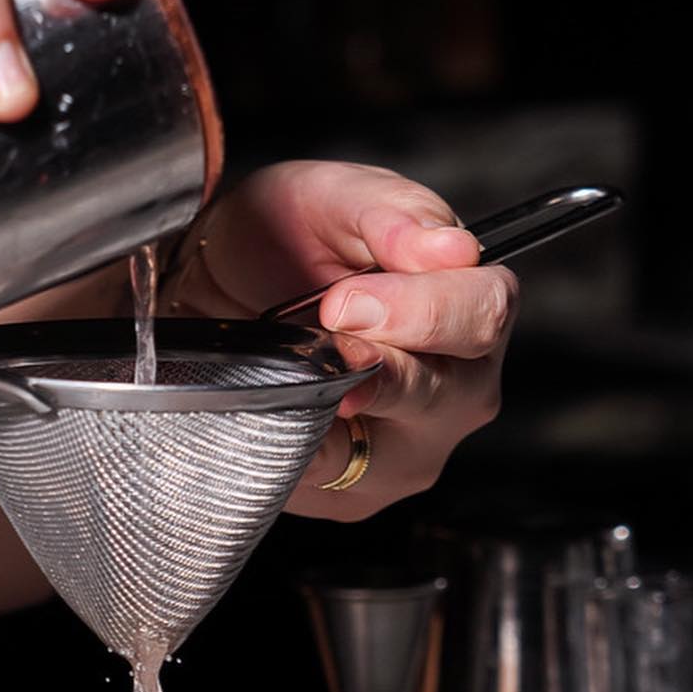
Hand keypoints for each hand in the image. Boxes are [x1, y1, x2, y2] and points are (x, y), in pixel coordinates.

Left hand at [163, 160, 516, 515]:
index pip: (484, 315)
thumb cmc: (284, 239)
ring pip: (391, 455)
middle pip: (450, 395)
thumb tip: (451, 247)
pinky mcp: (350, 493)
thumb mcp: (330, 198)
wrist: (207, 290)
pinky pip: (326, 485)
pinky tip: (267, 415)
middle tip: (322, 340)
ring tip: (293, 380)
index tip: (346, 302)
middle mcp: (457, 388)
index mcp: (471, 306)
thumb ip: (391, 213)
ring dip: (333, 416)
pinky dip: (292, 449)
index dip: (420, 311)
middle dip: (381, 370)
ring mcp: (407, 451)